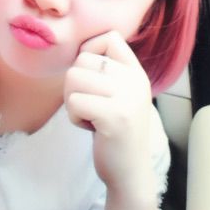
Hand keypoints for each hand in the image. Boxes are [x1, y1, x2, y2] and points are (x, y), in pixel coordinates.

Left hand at [64, 31, 153, 192]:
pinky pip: (74, 102)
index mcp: (137, 72)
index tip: (90, 75)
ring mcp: (127, 98)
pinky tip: (90, 127)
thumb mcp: (121, 94)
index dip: (90, 50)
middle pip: (83, 59)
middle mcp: (135, 80)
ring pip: (74, 77)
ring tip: (90, 115)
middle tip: (89, 104)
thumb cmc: (116, 131)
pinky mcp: (114, 116)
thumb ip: (108, 71)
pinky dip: (74, 116)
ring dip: (72, 100)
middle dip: (75, 83)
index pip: (110, 37)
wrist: (130, 172)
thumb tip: (80, 49)